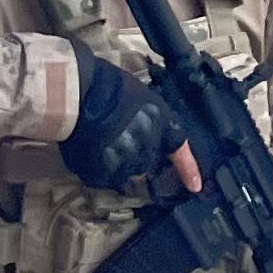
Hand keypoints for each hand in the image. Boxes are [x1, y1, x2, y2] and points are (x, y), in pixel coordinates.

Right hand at [59, 54, 186, 190]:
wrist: (77, 93)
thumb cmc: (107, 85)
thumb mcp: (142, 98)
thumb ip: (152, 122)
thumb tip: (152, 137)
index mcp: (160, 123)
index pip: (179, 150)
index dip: (188, 170)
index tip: (195, 187)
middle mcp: (148, 145)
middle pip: (147, 161)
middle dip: (136, 154)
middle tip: (117, 137)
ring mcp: (126, 161)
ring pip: (126, 172)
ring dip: (117, 163)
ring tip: (101, 142)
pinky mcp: (105, 172)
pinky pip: (106, 178)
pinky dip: (100, 169)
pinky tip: (91, 151)